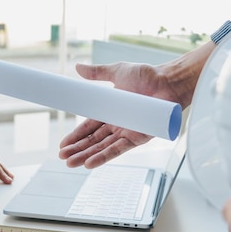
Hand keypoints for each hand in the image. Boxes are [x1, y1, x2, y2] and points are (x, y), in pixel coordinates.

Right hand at [59, 42, 214, 168]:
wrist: (167, 81)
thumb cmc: (147, 75)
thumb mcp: (117, 72)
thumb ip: (97, 72)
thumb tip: (77, 67)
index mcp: (110, 111)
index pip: (89, 127)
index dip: (76, 136)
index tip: (63, 144)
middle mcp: (117, 124)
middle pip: (93, 140)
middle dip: (77, 149)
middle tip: (62, 157)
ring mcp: (127, 132)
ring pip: (102, 148)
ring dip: (86, 156)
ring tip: (70, 163)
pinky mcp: (137, 138)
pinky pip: (117, 150)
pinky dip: (103, 157)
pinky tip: (89, 164)